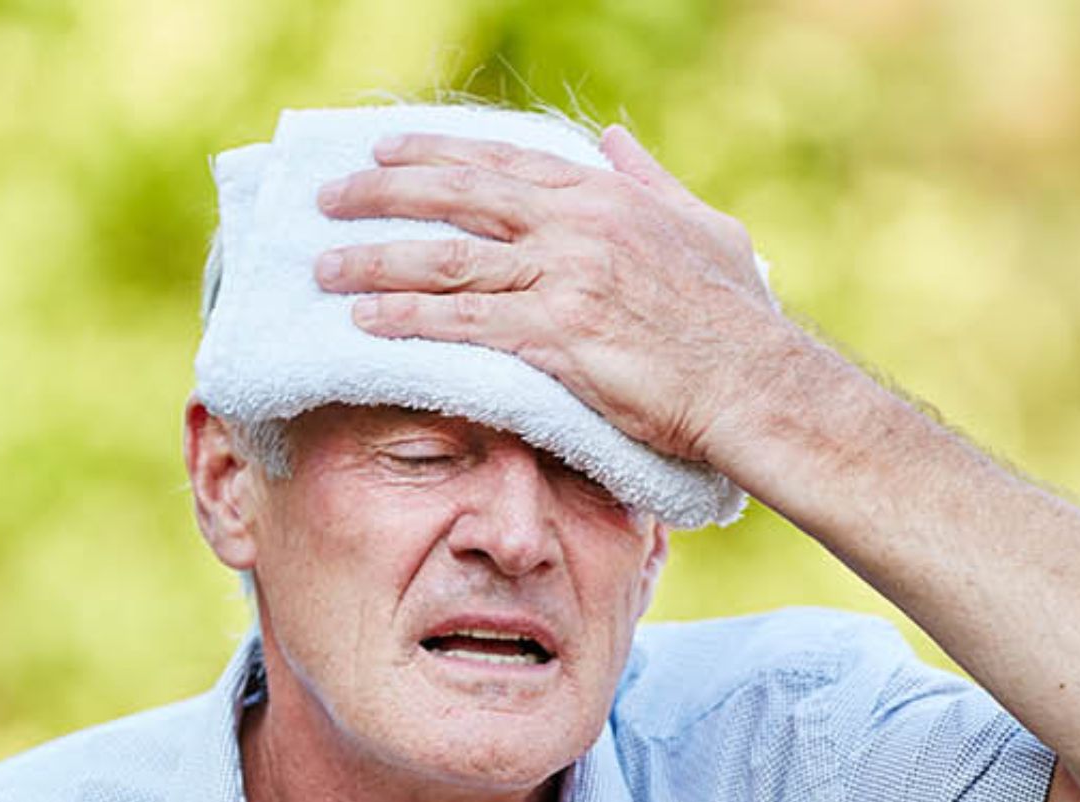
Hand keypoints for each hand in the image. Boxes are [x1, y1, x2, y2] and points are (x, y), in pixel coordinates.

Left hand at [313, 126, 803, 467]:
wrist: (755, 384)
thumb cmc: (738, 318)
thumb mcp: (703, 225)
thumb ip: (651, 179)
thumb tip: (614, 139)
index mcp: (604, 197)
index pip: (501, 162)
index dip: (436, 153)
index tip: (384, 150)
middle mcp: (576, 226)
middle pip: (458, 196)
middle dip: (383, 194)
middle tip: (328, 199)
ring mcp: (564, 279)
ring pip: (447, 259)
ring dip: (377, 261)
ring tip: (324, 269)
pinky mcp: (556, 338)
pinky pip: (464, 325)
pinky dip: (409, 321)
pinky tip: (366, 324)